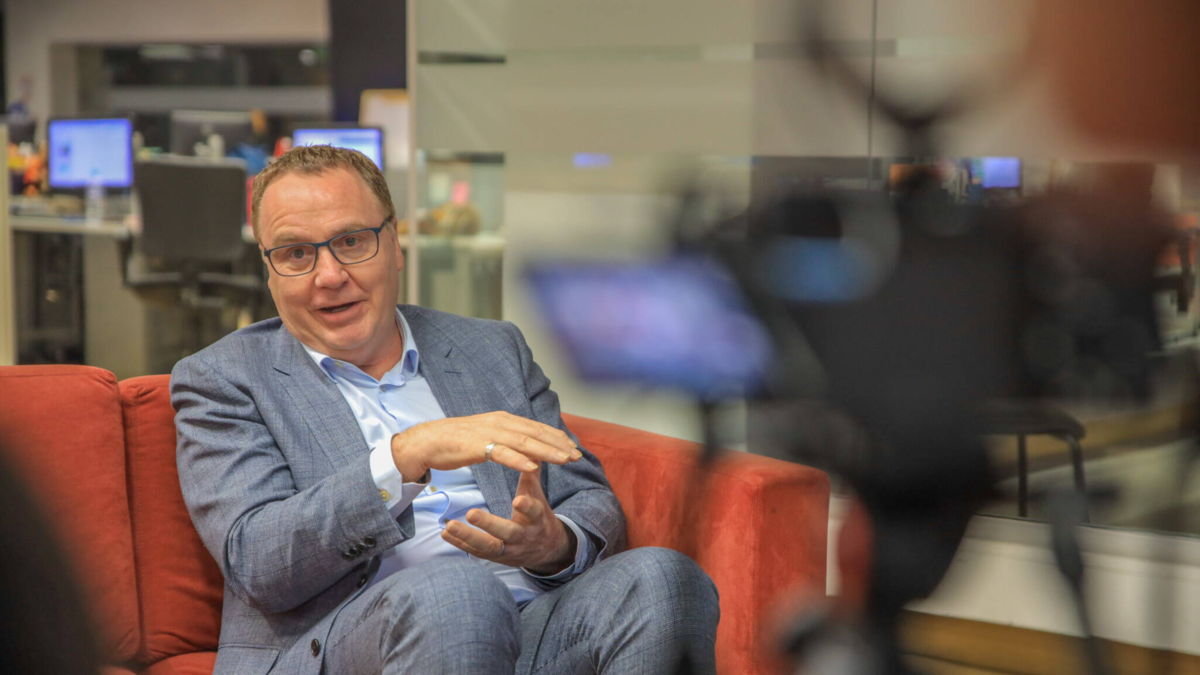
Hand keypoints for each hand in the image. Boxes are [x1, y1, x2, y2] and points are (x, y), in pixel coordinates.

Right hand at [390, 411, 580, 479]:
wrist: (427, 442)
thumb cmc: (456, 442)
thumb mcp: (487, 437)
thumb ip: (507, 440)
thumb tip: (526, 450)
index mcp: (503, 419)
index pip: (536, 427)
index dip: (556, 437)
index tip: (573, 447)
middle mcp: (500, 422)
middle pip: (536, 433)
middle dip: (559, 444)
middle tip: (577, 455)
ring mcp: (489, 432)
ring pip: (525, 442)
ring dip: (547, 451)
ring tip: (565, 459)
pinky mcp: (478, 446)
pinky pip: (503, 453)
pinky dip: (520, 460)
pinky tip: (534, 467)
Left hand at [441, 467, 575, 574]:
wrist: (546, 550)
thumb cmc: (538, 516)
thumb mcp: (538, 496)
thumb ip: (531, 474)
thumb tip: (532, 447)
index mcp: (537, 519)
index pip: (534, 512)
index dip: (527, 507)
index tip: (518, 500)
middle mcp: (523, 536)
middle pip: (507, 533)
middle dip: (489, 525)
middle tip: (471, 513)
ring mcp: (509, 549)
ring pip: (489, 547)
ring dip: (468, 537)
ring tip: (449, 526)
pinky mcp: (495, 557)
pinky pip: (477, 552)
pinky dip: (460, 544)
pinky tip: (444, 533)